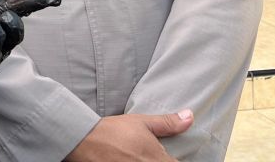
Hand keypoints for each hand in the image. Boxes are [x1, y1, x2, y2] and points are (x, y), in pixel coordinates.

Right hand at [66, 112, 192, 160]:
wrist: (84, 139)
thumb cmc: (114, 130)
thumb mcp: (141, 122)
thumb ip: (168, 123)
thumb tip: (190, 116)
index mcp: (158, 160)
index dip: (175, 161)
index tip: (168, 156)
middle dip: (162, 161)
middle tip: (149, 154)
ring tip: (138, 156)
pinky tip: (129, 160)